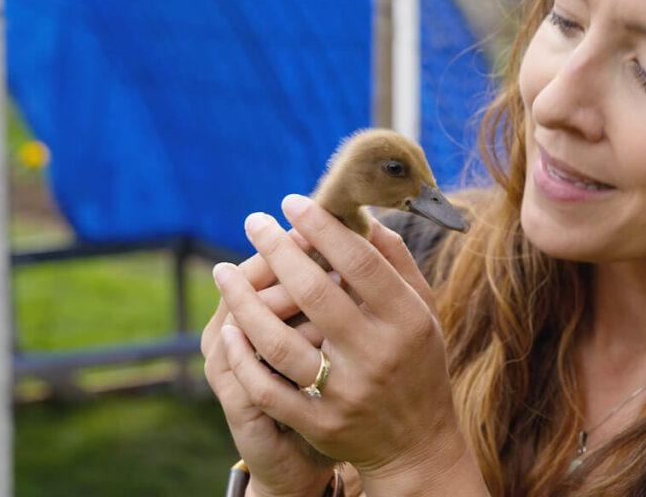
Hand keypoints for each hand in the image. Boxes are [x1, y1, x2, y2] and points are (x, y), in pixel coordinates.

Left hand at [217, 194, 474, 493]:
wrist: (417, 445)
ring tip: (222, 270)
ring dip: (244, 302)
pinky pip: (267, 388)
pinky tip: (229, 327)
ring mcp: (346, 393)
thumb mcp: (423, 312)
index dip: (322, 227)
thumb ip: (397, 263)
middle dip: (276, 250)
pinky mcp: (320, 424)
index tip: (292, 201)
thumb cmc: (417, 363)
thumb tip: (364, 215)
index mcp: (406, 321)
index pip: (359, 262)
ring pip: (280, 342)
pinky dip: (243, 357)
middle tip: (253, 221)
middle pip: (315, 294)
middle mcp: (377, 355)